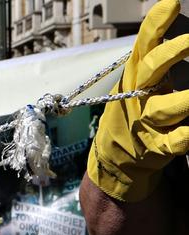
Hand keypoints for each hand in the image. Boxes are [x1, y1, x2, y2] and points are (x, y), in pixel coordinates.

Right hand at [86, 0, 188, 201]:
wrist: (116, 155)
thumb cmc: (137, 106)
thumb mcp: (140, 79)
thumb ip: (155, 55)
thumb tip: (172, 14)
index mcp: (136, 74)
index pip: (144, 45)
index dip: (155, 26)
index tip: (171, 5)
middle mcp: (139, 94)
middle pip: (150, 71)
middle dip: (169, 54)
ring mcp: (146, 121)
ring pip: (164, 109)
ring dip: (183, 101)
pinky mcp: (157, 146)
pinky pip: (174, 141)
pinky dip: (185, 137)